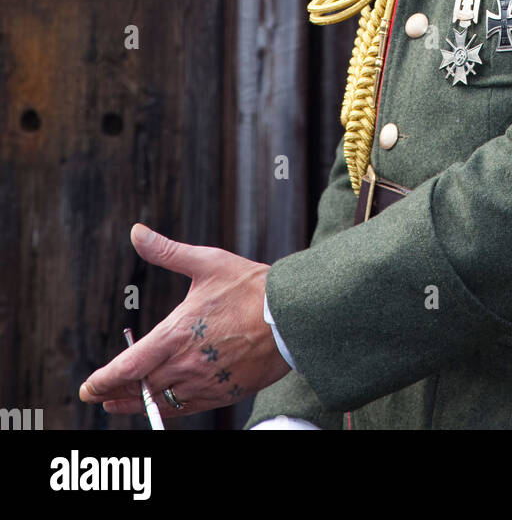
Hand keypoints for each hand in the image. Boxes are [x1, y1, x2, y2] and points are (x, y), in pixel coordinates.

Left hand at [78, 224, 289, 418]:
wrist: (291, 315)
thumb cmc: (249, 286)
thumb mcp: (207, 263)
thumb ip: (167, 252)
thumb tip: (136, 232)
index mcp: (176, 333)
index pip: (128, 366)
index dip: (104, 380)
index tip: (89, 386)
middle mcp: (186, 363)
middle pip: (139, 389)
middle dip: (114, 394)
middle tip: (98, 396)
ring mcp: (205, 382)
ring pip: (161, 403)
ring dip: (137, 405)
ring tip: (120, 404)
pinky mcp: (223, 393)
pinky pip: (187, 408)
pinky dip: (167, 410)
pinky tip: (160, 406)